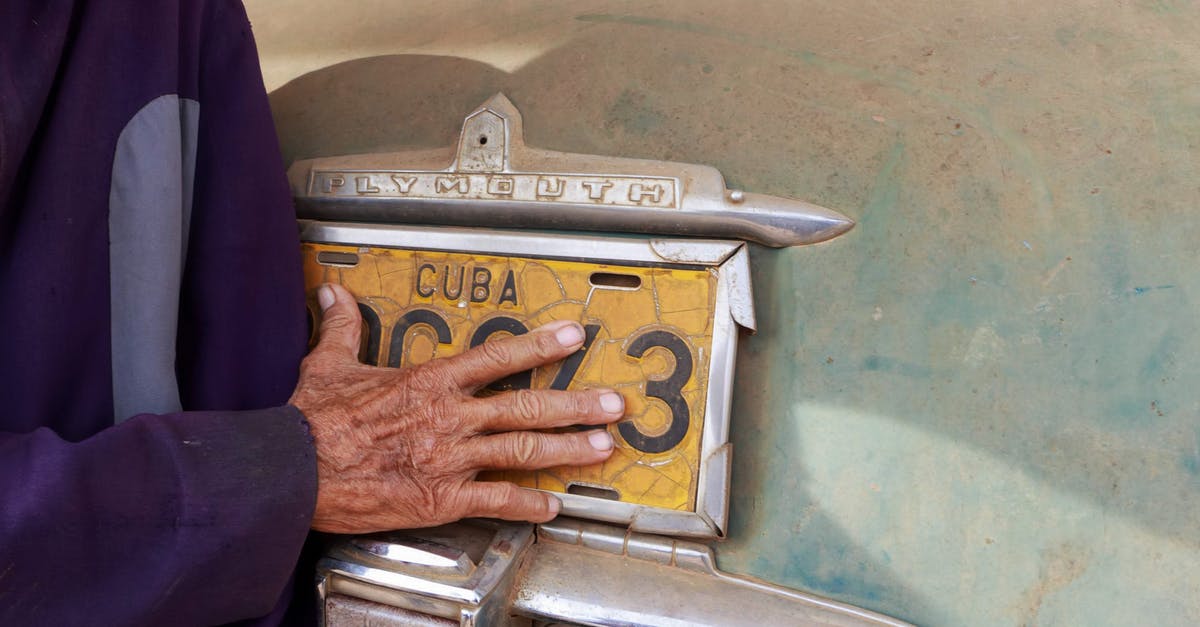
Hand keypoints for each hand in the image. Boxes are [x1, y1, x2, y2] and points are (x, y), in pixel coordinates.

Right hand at [290, 283, 622, 533]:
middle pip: (526, 408)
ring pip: (522, 453)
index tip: (573, 336)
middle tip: (613, 403)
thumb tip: (334, 294)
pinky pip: (496, 501)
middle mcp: (450, 418)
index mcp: (430, 382)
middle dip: (576, 404)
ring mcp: (450, 459)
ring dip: (568, 450)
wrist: (295, 472)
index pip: (498, 357)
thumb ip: (343, 327)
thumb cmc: (313, 421)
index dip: (541, 345)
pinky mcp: (441, 499)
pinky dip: (528, 504)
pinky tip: (553, 505)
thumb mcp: (328, 363)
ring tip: (603, 448)